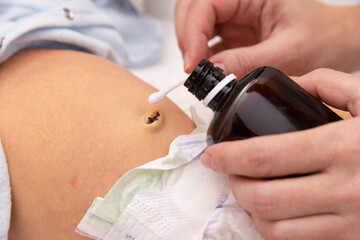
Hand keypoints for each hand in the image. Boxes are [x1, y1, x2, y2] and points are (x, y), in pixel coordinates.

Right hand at [176, 0, 359, 76]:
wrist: (335, 43)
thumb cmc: (322, 37)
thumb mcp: (288, 52)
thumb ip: (248, 62)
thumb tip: (215, 73)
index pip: (207, 3)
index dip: (193, 31)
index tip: (194, 63)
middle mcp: (239, 2)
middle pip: (192, 10)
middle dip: (187, 38)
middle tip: (193, 69)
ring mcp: (234, 19)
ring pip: (196, 27)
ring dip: (193, 50)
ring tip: (202, 73)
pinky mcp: (233, 36)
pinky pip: (208, 45)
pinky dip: (203, 61)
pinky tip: (211, 74)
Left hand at [200, 68, 359, 238]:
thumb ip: (327, 84)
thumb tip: (291, 86)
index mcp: (343, 148)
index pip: (265, 156)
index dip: (229, 157)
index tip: (212, 154)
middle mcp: (345, 190)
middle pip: (264, 198)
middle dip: (235, 185)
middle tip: (228, 171)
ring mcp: (350, 222)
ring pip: (276, 229)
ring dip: (252, 210)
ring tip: (249, 190)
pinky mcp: (353, 239)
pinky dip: (275, 230)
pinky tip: (274, 212)